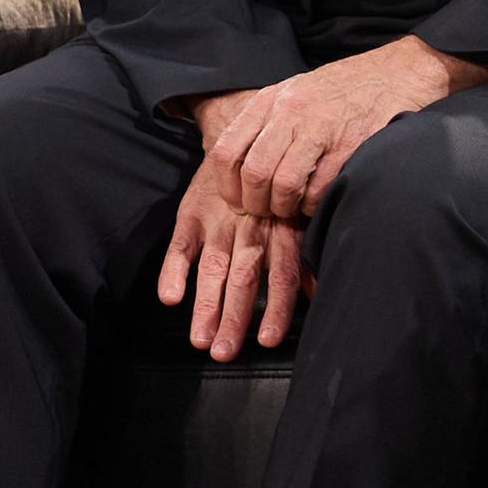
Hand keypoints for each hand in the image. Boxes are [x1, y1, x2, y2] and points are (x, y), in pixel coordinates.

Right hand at [157, 145, 306, 361]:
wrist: (242, 136)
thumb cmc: (273, 190)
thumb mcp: (295, 215)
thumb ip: (304, 256)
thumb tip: (317, 294)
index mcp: (281, 229)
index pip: (282, 273)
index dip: (275, 307)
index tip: (267, 340)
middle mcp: (251, 227)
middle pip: (243, 276)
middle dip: (234, 316)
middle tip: (224, 351)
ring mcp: (219, 221)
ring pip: (212, 267)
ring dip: (205, 304)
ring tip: (200, 338)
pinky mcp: (191, 214)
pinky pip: (180, 245)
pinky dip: (172, 271)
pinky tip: (170, 296)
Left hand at [202, 36, 487, 222]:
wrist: (406, 69)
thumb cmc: (352, 87)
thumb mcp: (301, 92)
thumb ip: (271, 123)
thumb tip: (243, 171)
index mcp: (273, 99)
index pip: (226, 151)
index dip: (229, 187)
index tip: (241, 201)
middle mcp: (291, 111)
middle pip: (254, 173)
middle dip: (258, 204)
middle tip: (271, 211)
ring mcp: (321, 127)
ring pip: (282, 185)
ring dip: (286, 208)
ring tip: (296, 208)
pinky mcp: (350, 144)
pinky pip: (318, 190)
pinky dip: (315, 205)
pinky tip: (322, 200)